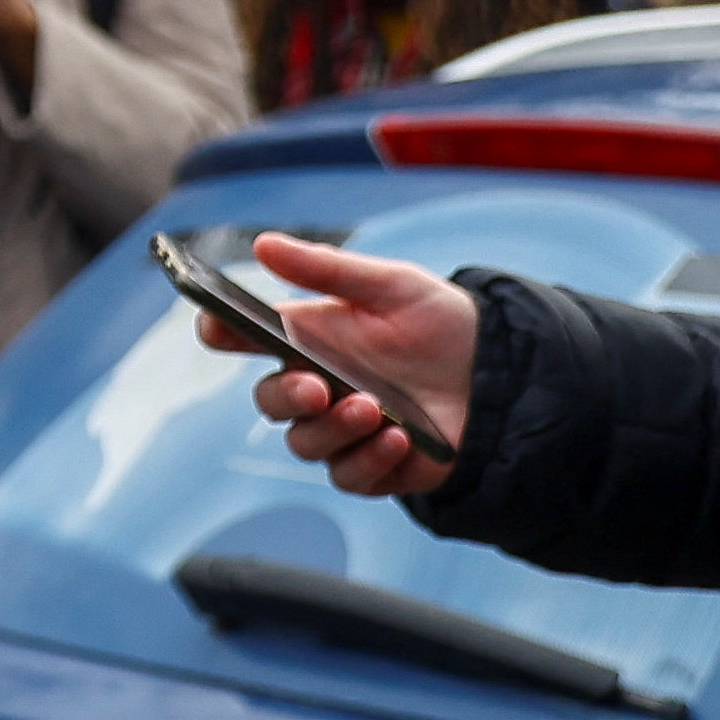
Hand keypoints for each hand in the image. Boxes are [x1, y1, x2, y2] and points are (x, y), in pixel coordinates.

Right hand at [193, 234, 476, 496]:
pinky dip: (368, 460)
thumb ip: (327, 269)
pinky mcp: (374, 467)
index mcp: (307, 339)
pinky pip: (349, 475)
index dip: (220, 331)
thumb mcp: (390, 285)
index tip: (217, 325)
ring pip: (306, 443)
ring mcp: (341, 430)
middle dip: (287, 397)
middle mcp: (316, 387)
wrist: (502, 375)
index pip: (242, 337)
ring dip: (334, 430)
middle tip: (317, 388)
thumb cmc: (440, 323)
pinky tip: (399, 438)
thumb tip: (263, 244)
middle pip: (270, 401)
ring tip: (373, 409)